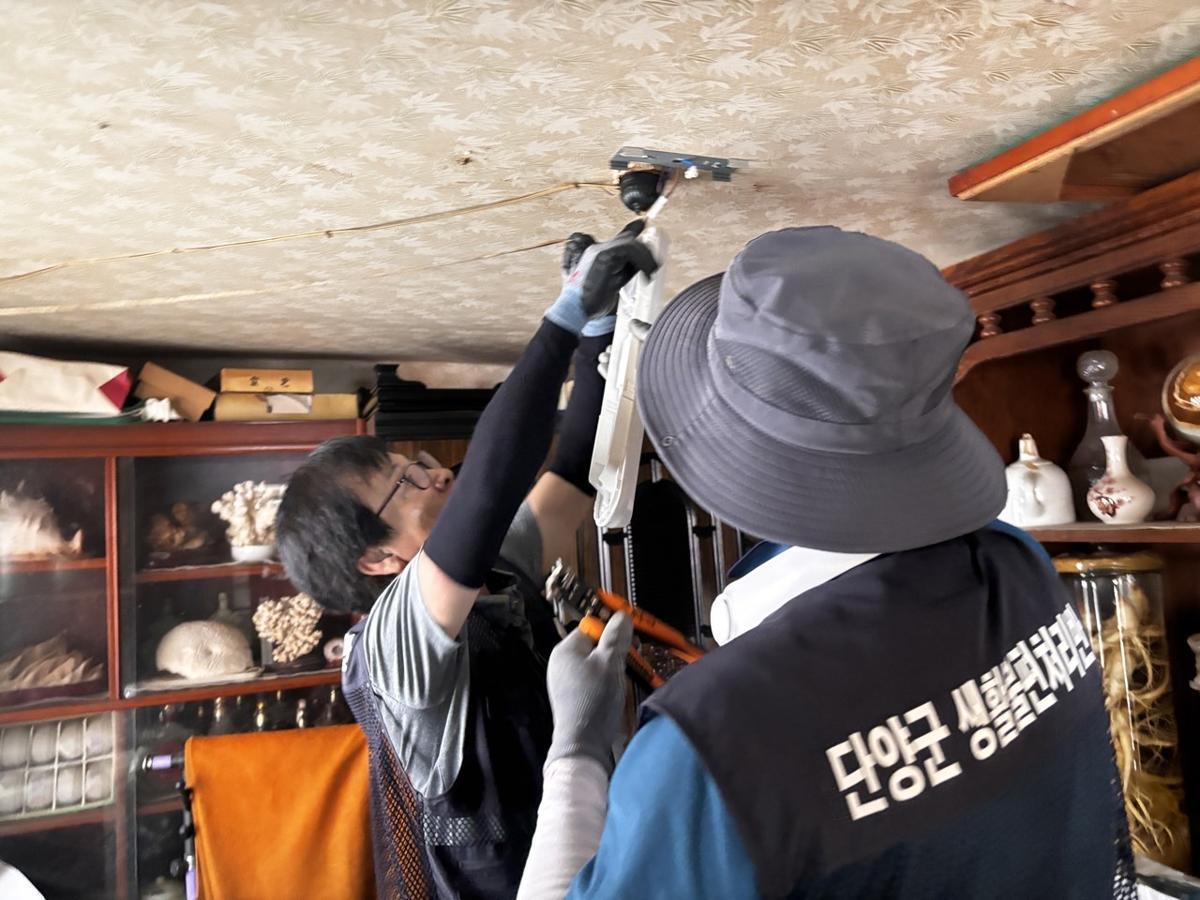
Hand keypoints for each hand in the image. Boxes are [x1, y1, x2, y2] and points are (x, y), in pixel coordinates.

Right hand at [545, 222, 658, 334]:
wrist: (574, 309)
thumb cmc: (590, 301)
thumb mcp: (613, 283)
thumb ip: (625, 270)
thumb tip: (641, 262)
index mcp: (597, 253)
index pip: (619, 237)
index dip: (632, 228)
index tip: (642, 223)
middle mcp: (596, 248)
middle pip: (627, 239)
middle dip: (645, 252)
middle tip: (653, 267)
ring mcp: (598, 250)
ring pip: (630, 243)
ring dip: (645, 259)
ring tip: (649, 274)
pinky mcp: (603, 255)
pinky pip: (629, 250)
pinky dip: (642, 262)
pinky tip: (644, 275)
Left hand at [545, 613, 632, 772]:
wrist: (584, 744)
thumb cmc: (594, 699)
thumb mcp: (610, 663)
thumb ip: (616, 637)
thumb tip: (622, 616)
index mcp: (565, 650)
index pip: (590, 628)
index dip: (610, 632)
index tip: (628, 640)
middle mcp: (560, 664)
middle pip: (593, 647)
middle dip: (613, 653)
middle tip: (628, 662)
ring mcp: (565, 683)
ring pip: (595, 666)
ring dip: (612, 670)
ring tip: (620, 681)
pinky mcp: (572, 700)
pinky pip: (592, 682)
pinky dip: (605, 684)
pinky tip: (613, 694)